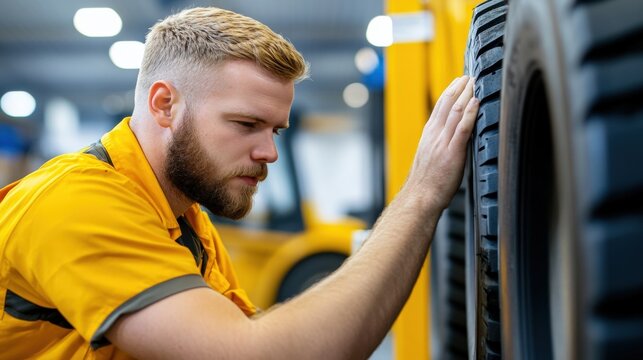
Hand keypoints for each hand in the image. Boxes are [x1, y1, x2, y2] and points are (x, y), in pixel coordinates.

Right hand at [406, 76, 478, 209]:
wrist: (420, 198)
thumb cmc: (426, 185)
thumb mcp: (429, 159)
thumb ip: (439, 146)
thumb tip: (451, 142)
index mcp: (428, 136)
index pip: (439, 108)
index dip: (450, 92)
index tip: (459, 82)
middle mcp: (434, 136)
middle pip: (446, 104)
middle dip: (459, 87)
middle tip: (470, 76)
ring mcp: (442, 143)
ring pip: (454, 112)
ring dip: (466, 94)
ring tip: (475, 83)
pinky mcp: (452, 153)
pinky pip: (462, 128)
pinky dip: (470, 113)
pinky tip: (476, 102)